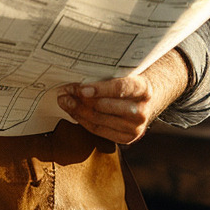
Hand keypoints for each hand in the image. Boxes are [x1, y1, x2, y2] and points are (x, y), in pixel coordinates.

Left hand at [56, 50, 188, 144]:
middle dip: (81, 98)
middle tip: (64, 90)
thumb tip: (78, 70)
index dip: (100, 89)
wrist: (145, 101)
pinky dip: (82, 120)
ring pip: (98, 119)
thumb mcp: (125, 73)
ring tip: (64, 100)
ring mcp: (135, 128)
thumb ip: (108, 73)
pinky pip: (98, 129)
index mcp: (144, 89)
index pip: (120, 88)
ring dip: (77, 109)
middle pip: (105, 106)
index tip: (81, 88)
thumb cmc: (129, 83)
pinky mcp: (126, 138)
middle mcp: (141, 111)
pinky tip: (73, 111)